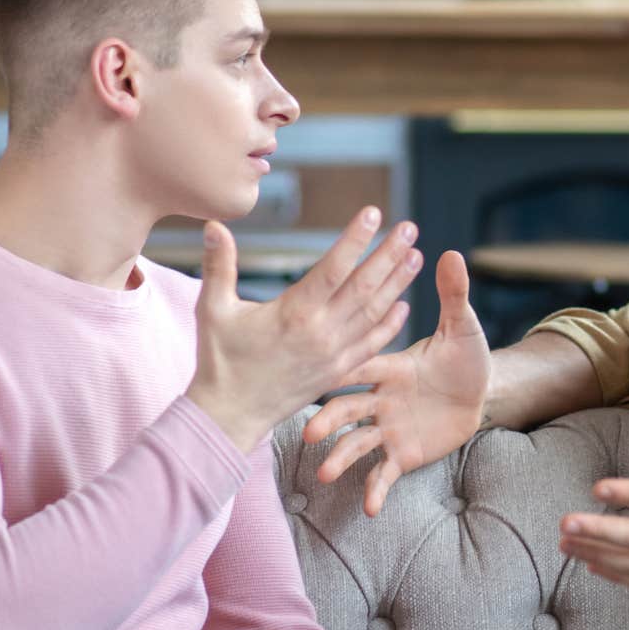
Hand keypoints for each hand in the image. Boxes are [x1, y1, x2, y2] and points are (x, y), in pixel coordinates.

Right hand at [187, 207, 420, 451]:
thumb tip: (213, 225)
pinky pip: (372, 345)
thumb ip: (218, 266)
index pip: (333, 268)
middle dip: (389, 255)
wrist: (231, 416)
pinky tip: (404, 305)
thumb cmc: (219, 361)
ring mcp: (333, 355)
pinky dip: (390, 325)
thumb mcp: (213, 310)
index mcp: (294, 313)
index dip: (354, 239)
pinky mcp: (337, 373)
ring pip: (374, 314)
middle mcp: (321, 332)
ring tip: (415, 257)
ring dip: (398, 284)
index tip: (373, 213)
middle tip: (409, 228)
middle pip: (364, 287)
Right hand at [301, 251, 489, 515]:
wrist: (482, 392)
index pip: (360, 368)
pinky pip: (385, 473)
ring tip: (324, 475)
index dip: (339, 373)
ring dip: (340, 458)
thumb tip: (451, 254)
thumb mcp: (463, 327)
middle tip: (309, 436)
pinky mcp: (403, 454)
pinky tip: (368, 509)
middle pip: (348, 410)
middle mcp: (381, 400)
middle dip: (328, 422)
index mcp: (390, 368)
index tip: (314, 376)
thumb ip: (453, 295)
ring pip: (358, 444)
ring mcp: (389, 429)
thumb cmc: (466, 356)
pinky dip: (376, 490)